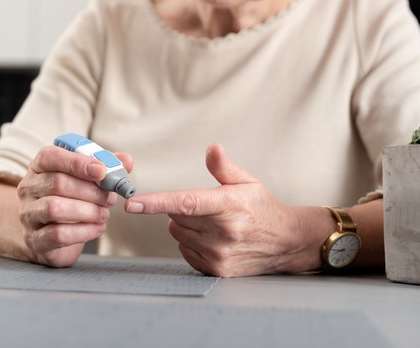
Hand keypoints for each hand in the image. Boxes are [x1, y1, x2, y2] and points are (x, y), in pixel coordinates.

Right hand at [17, 145, 132, 267]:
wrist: (49, 233)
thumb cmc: (69, 199)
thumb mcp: (85, 179)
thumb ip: (106, 167)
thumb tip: (126, 160)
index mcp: (40, 166)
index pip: (52, 156)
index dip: (77, 162)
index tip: (101, 170)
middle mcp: (29, 187)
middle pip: (57, 183)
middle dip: (90, 191)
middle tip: (110, 197)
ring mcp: (28, 214)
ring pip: (55, 208)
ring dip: (87, 211)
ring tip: (104, 213)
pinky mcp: (34, 239)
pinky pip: (58, 234)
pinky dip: (84, 231)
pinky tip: (98, 228)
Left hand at [124, 143, 303, 276]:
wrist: (285, 242)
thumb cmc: (262, 208)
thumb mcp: (247, 182)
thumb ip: (224, 167)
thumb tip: (212, 149)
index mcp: (229, 205)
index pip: (186, 203)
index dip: (156, 203)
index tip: (133, 204)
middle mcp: (223, 232)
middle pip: (176, 217)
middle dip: (183, 209)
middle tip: (205, 207)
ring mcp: (219, 254)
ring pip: (178, 234)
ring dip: (186, 226)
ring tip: (211, 223)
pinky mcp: (216, 270)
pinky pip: (185, 251)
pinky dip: (191, 243)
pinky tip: (212, 239)